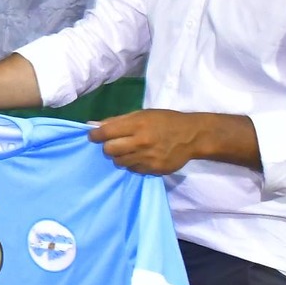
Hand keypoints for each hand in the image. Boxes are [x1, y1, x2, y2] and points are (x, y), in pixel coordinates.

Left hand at [89, 109, 209, 175]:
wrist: (192, 136)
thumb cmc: (165, 121)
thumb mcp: (143, 114)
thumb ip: (118, 120)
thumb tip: (93, 125)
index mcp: (138, 124)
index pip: (106, 132)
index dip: (95, 135)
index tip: (93, 136)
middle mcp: (141, 142)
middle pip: (109, 150)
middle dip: (107, 147)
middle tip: (114, 143)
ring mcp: (148, 158)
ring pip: (119, 162)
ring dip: (119, 156)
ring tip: (129, 150)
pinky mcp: (153, 170)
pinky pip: (132, 169)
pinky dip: (132, 163)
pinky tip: (140, 157)